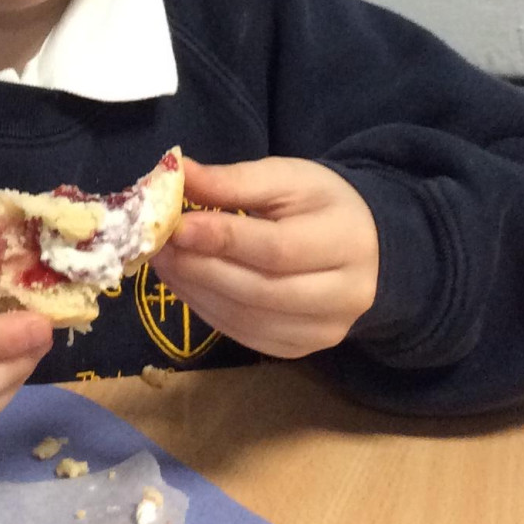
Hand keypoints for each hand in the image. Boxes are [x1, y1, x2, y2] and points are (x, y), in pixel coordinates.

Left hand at [150, 158, 378, 359]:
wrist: (366, 245)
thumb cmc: (321, 204)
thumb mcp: (286, 178)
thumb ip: (233, 180)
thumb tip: (175, 174)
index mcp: (346, 242)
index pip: (278, 249)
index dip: (222, 239)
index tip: (175, 225)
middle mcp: (344, 296)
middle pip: (261, 291)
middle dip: (200, 268)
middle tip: (157, 246)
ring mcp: (323, 331)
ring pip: (248, 320)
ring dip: (196, 292)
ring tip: (164, 262)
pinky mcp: (301, 349)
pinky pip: (245, 336)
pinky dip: (207, 310)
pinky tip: (186, 283)